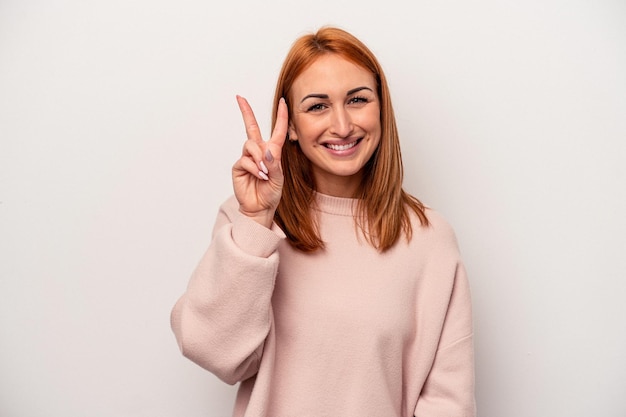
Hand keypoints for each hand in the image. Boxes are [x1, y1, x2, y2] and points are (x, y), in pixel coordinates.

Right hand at [232, 95, 287, 227]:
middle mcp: (259, 152)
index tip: (283, 101)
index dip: (281, 116)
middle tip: (240, 98)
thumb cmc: (271, 193)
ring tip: (265, 172)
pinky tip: (259, 176)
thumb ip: (274, 164)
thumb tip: (266, 151)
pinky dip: (255, 168)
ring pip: (251, 145)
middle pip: (251, 127)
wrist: (260, 207)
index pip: (277, 130)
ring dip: (260, 158)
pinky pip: (246, 160)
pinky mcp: (239, 166)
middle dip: (246, 111)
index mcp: (273, 152)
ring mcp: (247, 158)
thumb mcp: (279, 179)